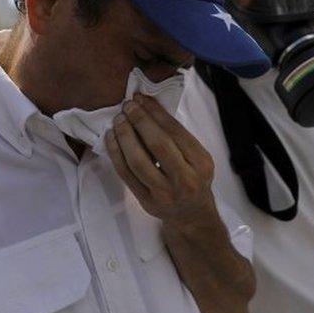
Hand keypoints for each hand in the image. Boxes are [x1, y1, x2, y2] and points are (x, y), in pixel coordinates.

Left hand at [105, 93, 215, 226]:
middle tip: (127, 106)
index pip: (175, 132)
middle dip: (139, 121)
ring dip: (125, 136)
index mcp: (200, 163)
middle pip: (158, 145)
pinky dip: (116, 154)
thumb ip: (178, 137)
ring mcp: (164, 193)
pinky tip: (112, 138)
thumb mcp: (197, 157)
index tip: (141, 98)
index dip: (156, 112)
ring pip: (138, 161)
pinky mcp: (147, 201)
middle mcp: (185, 179)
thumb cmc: (194, 178)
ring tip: (118, 120)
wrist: (191, 214)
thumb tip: (148, 107)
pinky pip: (126, 175)